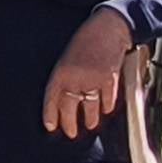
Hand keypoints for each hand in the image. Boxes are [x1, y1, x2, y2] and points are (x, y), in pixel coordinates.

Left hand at [42, 10, 138, 139]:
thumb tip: (67, 96)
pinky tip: (105, 110)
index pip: (52, 99)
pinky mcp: (110, 81)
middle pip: (69, 107)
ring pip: (90, 108)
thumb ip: (65, 76)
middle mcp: (75, 78)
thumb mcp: (68, 57)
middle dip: (70, 123)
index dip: (50, 114)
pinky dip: (106, 107)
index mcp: (60, 72)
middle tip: (71, 133)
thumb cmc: (86, 41)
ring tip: (90, 125)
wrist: (108, 28)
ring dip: (90, 119)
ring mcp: (93, 80)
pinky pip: (107, 101)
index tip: (51, 126)